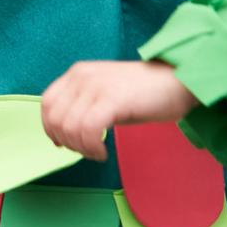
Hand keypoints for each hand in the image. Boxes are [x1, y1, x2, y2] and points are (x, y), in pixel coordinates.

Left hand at [39, 60, 195, 160]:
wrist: (179, 81)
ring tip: (98, 153)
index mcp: (78, 73)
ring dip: (81, 148)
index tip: (62, 144)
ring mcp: (97, 86)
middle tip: (87, 151)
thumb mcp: (104, 93)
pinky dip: (92, 148)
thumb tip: (63, 133)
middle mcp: (83, 76)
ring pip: (71, 127)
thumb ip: (82, 106)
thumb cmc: (144, 93)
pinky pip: (88, 130)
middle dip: (67, 143)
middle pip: (56, 118)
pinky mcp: (112, 98)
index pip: (47, 103)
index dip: (50, 128)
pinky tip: (103, 153)